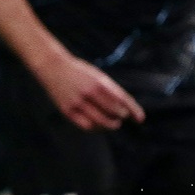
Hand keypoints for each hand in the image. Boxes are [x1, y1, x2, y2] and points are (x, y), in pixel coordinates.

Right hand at [30, 53, 144, 131]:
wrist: (53, 67)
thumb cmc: (80, 72)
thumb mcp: (98, 76)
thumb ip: (111, 91)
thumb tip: (127, 108)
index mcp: (99, 82)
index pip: (122, 100)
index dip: (133, 110)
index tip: (140, 119)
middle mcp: (89, 93)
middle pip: (114, 112)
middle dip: (121, 116)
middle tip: (121, 117)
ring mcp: (78, 103)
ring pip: (101, 122)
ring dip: (110, 125)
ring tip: (113, 123)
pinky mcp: (68, 111)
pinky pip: (87, 126)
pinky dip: (96, 128)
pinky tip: (99, 125)